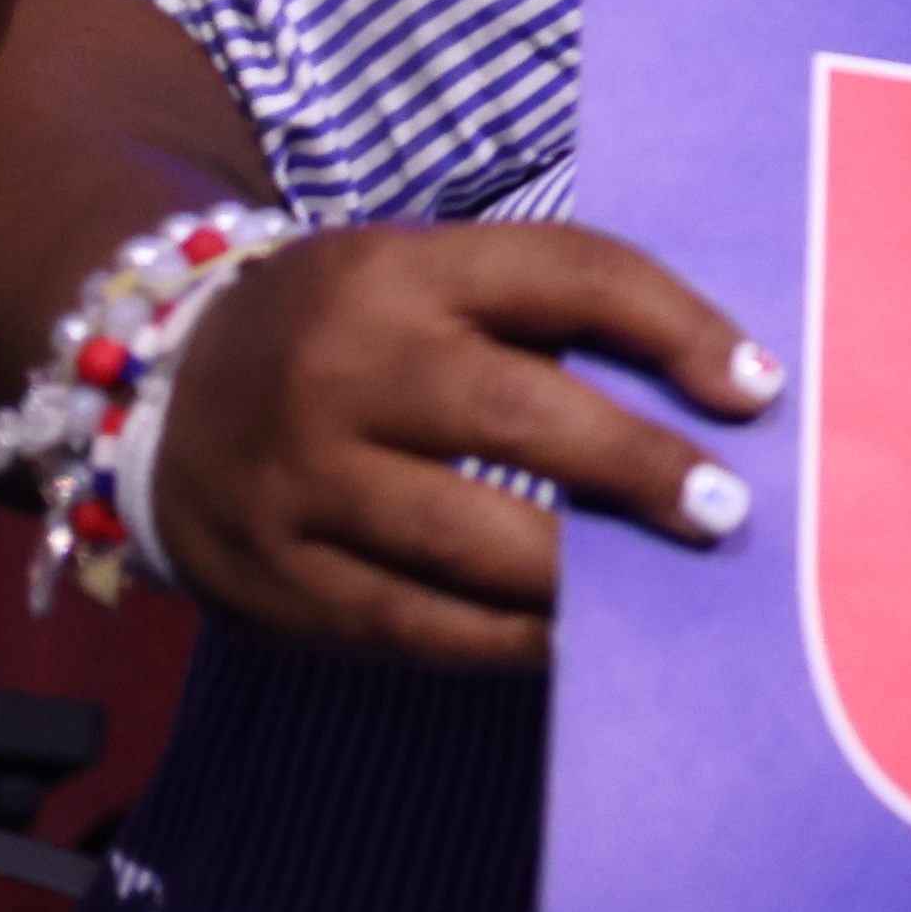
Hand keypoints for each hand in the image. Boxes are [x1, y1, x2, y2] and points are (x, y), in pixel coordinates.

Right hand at [141, 223, 775, 667]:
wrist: (152, 384)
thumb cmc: (350, 331)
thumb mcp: (426, 277)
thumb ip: (541, 316)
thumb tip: (706, 396)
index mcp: (400, 270)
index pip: (569, 275)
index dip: (678, 328)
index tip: (758, 388)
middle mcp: (342, 368)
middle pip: (519, 414)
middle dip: (638, 467)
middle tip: (726, 509)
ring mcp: (295, 481)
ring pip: (465, 537)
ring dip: (582, 571)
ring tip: (664, 584)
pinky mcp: (270, 582)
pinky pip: (410, 624)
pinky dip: (504, 640)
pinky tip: (571, 641)